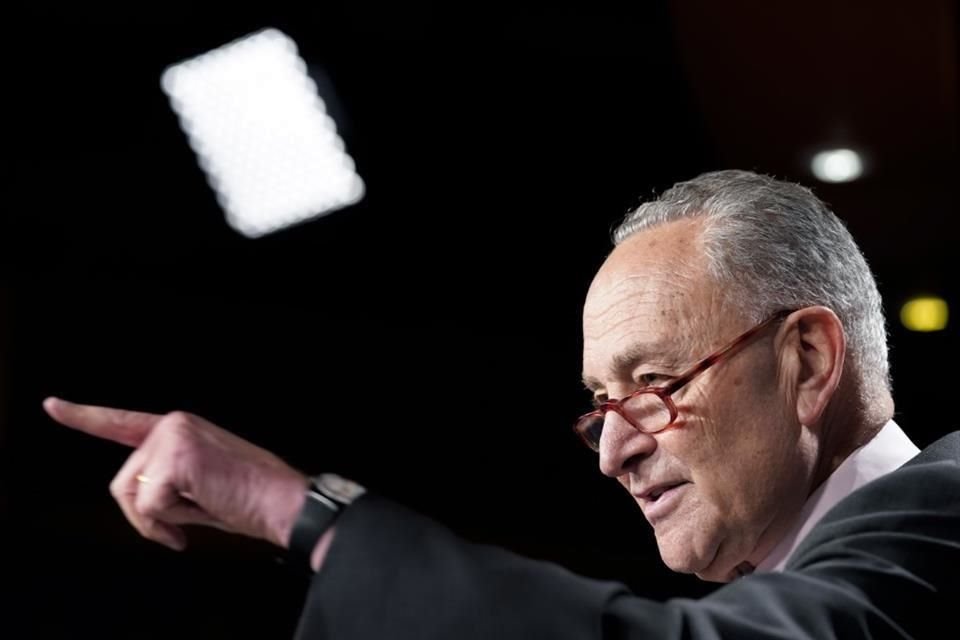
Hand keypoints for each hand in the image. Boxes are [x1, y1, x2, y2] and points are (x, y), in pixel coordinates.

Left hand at [43, 397, 308, 551]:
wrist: (283, 501)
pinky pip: (148, 508)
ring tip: (202, 510)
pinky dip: (171, 522)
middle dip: (146, 514)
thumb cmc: (248, 498)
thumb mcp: (198, 484)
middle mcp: (173, 424)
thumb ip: (164, 480)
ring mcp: (173, 437)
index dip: (84, 417)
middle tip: (186, 521)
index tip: (52, 406)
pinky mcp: (176, 458)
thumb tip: (139, 501)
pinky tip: (205, 509)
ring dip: (160, 519)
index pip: (123, 423)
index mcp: (180, 429)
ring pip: (132, 496)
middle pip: (122, 482)